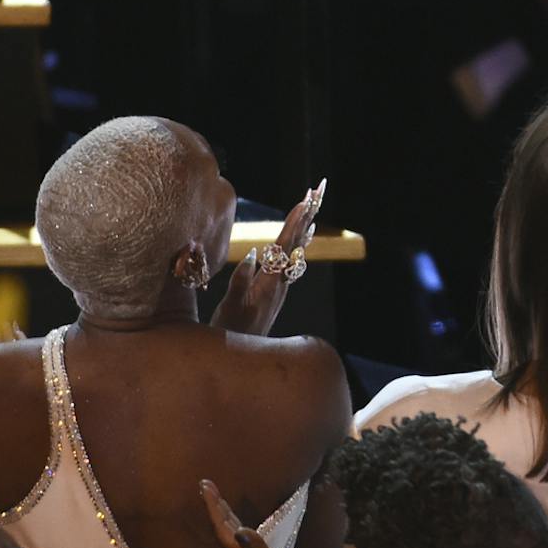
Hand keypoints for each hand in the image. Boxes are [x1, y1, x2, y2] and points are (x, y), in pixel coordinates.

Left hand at [202, 479, 314, 547]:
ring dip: (224, 516)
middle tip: (207, 485)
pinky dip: (238, 527)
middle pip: (221, 529)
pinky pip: (241, 541)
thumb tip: (240, 529)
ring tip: (220, 499)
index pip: (220, 528)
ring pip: (230, 535)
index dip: (212, 506)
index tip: (205, 485)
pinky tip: (243, 526)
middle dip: (214, 507)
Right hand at [210, 178, 324, 335]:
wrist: (239, 359)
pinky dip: (297, 242)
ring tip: (313, 204)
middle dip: (306, 214)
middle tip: (318, 189)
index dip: (295, 221)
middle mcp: (279, 282)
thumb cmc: (230, 334)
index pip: (285, 245)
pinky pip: (290, 259)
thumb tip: (252, 254)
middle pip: (296, 242)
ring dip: (303, 224)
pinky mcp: (274, 291)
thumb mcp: (230, 308)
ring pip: (295, 249)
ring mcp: (279, 286)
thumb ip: (240, 282)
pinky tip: (302, 236)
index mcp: (269, 282)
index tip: (305, 199)